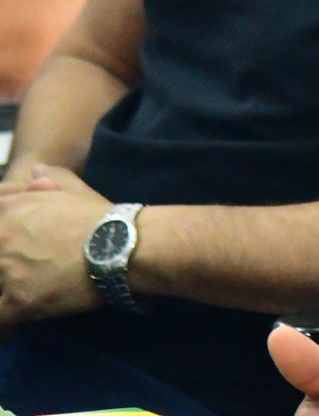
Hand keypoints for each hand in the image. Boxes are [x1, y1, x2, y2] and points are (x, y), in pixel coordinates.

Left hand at [0, 165, 109, 329]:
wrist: (123, 244)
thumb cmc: (101, 217)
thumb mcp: (75, 190)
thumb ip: (50, 180)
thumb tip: (35, 171)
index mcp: (7, 210)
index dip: (1, 240)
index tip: (7, 251)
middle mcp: (0, 238)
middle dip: (2, 269)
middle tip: (14, 278)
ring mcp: (7, 271)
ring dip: (4, 294)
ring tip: (16, 301)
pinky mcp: (18, 301)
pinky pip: (1, 323)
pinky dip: (7, 329)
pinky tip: (14, 330)